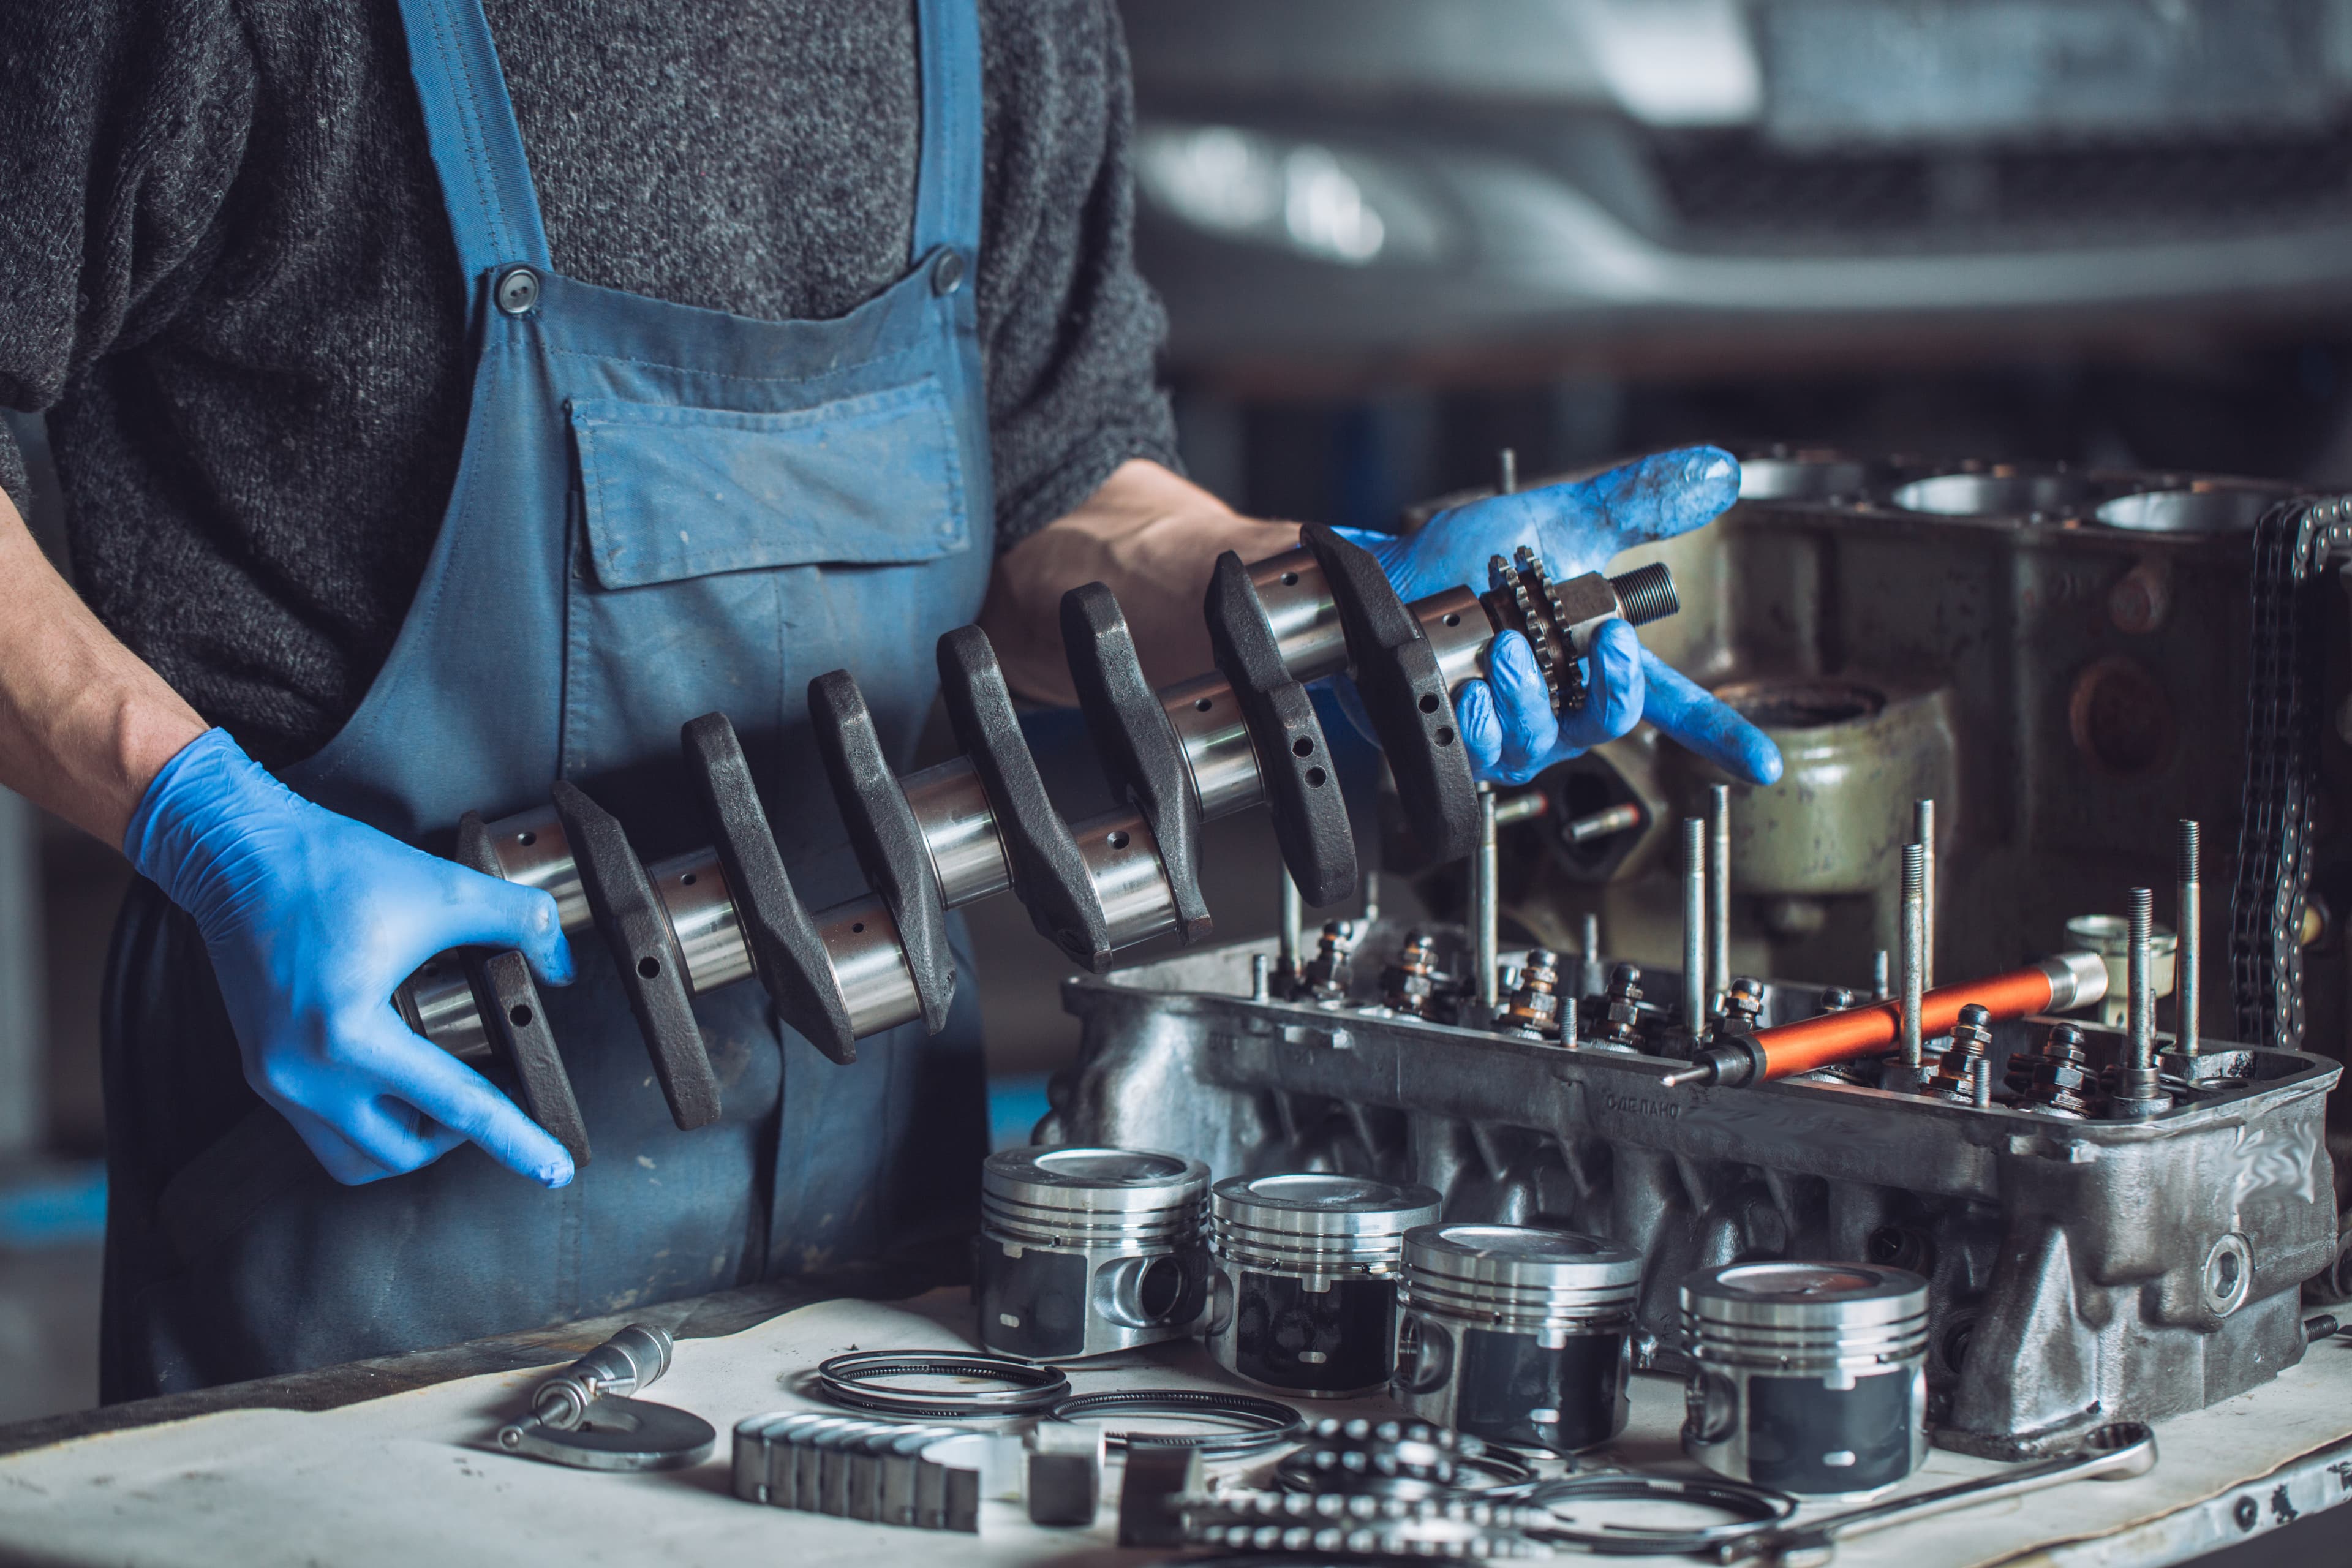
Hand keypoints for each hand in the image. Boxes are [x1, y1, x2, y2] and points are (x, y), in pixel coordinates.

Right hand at [122, 729, 577, 1186]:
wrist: (236, 850)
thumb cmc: (329, 867)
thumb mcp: (445, 887)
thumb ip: (519, 923)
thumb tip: (560, 966)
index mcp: (346, 1034)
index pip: (455, 1106)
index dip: (516, 1140)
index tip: (556, 1170)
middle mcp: (302, 1072)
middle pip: (400, 1152)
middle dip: (458, 1137)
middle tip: (498, 1095)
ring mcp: (274, 1077)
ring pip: (354, 1156)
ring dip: (408, 1140)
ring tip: (448, 1096)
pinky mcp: (262, 1069)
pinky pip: (322, 1129)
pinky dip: (369, 1120)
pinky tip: (401, 1080)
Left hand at [1337, 446, 1781, 786]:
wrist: (1380, 578)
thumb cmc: (1464, 558)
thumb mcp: (1556, 520)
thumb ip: (1636, 504)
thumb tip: (1720, 472)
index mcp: (1593, 661)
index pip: (1672, 704)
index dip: (1720, 735)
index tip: (1763, 763)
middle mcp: (1558, 706)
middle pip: (1612, 721)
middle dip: (1612, 684)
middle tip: (1603, 640)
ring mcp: (1508, 731)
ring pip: (1540, 739)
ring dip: (1529, 694)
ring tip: (1507, 648)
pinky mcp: (1455, 742)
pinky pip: (1477, 752)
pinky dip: (1476, 719)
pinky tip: (1466, 687)